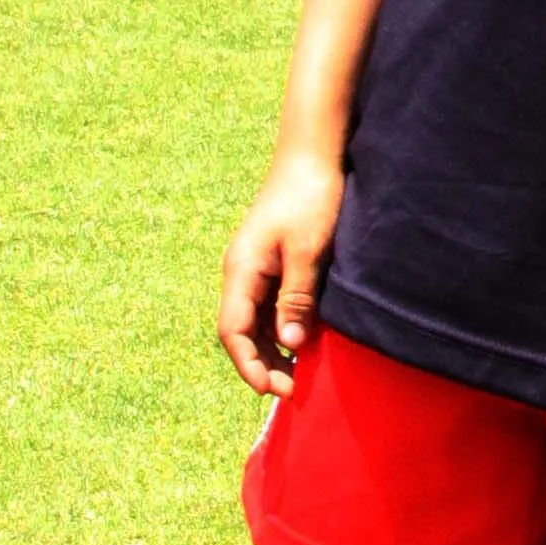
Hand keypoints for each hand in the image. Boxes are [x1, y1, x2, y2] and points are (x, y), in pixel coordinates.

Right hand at [218, 150, 345, 394]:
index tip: (271, 390)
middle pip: (241, 331)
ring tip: (299, 373)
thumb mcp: (308, 251)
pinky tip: (303, 341)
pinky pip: (269, 306)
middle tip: (293, 389)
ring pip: (255, 321)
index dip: (249, 364)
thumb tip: (288, 343)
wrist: (313, 154)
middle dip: (262, 363)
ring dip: (272, 348)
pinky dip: (282, 328)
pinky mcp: (273, 263)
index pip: (233, 330)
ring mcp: (256, 268)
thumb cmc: (311, 197)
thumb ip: (296, 298)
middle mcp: (242, 272)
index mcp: (242, 270)